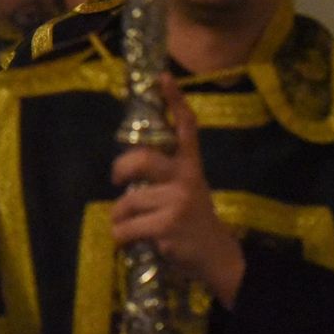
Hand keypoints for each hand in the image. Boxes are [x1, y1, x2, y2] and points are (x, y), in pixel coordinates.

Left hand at [110, 75, 245, 307]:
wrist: (217, 256)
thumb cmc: (193, 221)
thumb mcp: (188, 190)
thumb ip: (166, 175)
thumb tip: (127, 168)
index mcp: (191, 166)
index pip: (186, 127)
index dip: (174, 100)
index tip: (162, 77)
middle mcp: (186, 178)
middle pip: (142, 159)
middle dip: (121, 168)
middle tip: (116, 179)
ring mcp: (177, 202)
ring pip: (127, 202)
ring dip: (119, 217)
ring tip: (128, 226)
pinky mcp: (166, 225)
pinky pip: (126, 227)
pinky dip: (120, 236)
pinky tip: (131, 241)